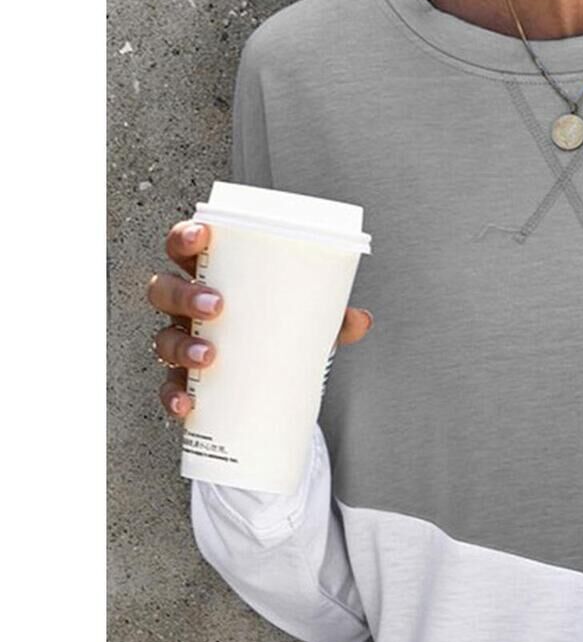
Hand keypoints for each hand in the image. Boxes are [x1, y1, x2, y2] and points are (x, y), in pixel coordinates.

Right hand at [146, 218, 374, 422]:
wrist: (273, 385)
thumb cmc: (276, 334)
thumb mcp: (304, 322)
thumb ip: (331, 320)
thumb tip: (361, 319)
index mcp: (211, 279)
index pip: (185, 248)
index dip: (184, 237)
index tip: (203, 236)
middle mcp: (187, 310)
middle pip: (164, 290)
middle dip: (184, 294)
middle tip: (217, 306)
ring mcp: (182, 344)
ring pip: (163, 339)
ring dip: (182, 346)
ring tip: (210, 356)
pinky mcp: (184, 384)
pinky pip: (168, 389)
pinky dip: (175, 398)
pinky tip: (189, 405)